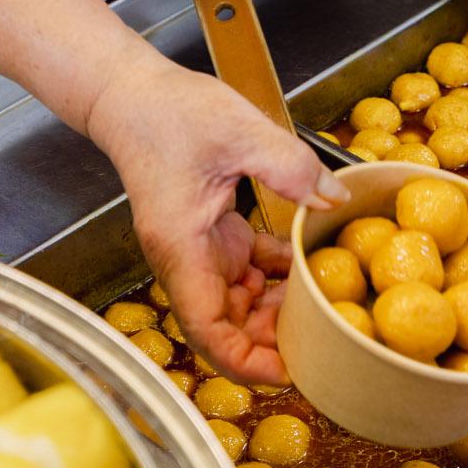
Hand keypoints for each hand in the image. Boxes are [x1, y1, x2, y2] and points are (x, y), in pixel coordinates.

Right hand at [87, 60, 348, 384]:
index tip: (289, 372)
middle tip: (324, 338)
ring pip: (239, 306)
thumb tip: (334, 199)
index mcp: (182, 247)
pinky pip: (247, 273)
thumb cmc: (169, 112)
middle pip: (228, 328)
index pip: (208, 329)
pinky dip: (276, 278)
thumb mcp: (240, 130)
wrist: (133, 94)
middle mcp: (186, 259)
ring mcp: (199, 250)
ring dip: (278, 310)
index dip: (246, 362)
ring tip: (323, 302)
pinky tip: (309, 266)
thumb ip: (290, 167)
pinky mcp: (212, 235)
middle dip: (272, 341)